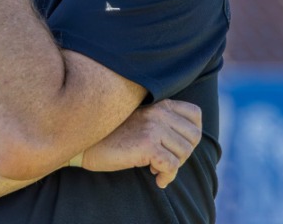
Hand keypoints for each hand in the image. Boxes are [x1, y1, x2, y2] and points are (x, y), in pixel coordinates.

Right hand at [79, 99, 201, 188]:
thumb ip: (162, 122)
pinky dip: (166, 178)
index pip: (195, 114)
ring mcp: (154, 127)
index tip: (177, 145)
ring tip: (156, 168)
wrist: (86, 141)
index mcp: (160, 103)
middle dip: (183, 154)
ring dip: (173, 167)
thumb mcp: (141, 120)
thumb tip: (187, 142)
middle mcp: (159, 111)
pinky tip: (156, 179)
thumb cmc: (112, 134)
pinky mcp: (147, 144)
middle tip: (166, 160)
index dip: (191, 134)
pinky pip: (171, 167)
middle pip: (193, 137)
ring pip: (184, 154)